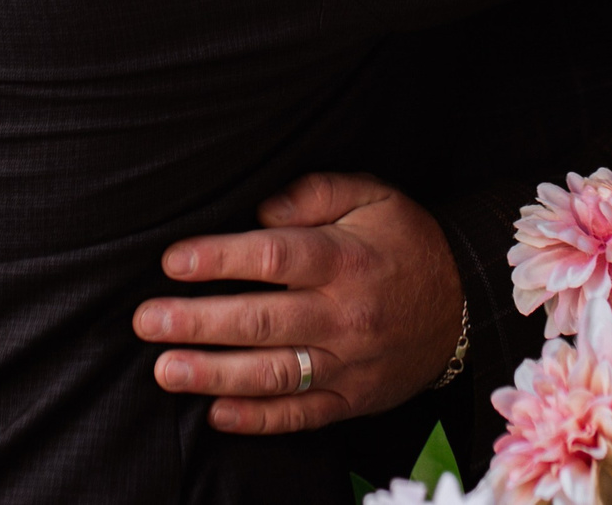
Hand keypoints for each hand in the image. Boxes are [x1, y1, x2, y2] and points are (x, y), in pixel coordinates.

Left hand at [134, 172, 464, 435]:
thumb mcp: (373, 195)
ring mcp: (350, 362)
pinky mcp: (354, 397)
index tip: (173, 261)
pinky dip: (258, 419)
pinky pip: (302, 414)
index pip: (274, 259)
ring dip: (214, 374)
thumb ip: (316, 192)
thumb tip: (261, 208)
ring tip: (165, 369)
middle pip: (261, 321)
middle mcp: (345, 314)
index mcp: (345, 259)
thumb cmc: (405, 241)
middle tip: (146, 321)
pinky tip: (216, 414)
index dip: (219, 259)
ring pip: (274, 374)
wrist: (465, 301)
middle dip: (197, 323)